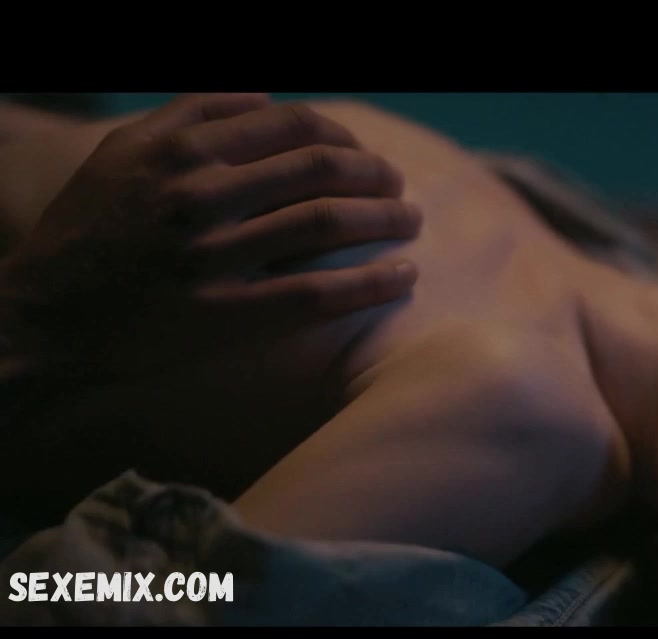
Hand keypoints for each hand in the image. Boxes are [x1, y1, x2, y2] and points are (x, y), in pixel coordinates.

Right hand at [0, 93, 421, 386]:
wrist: (42, 320)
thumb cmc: (88, 232)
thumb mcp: (122, 152)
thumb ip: (191, 114)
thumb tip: (265, 94)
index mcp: (181, 150)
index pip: (295, 126)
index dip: (347, 138)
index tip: (367, 156)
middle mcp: (198, 195)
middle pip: (322, 168)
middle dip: (377, 175)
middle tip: (401, 188)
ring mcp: (211, 256)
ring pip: (327, 222)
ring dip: (386, 219)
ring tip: (412, 223)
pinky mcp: (224, 315)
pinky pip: (318, 294)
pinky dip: (373, 282)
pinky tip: (406, 277)